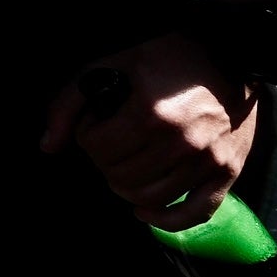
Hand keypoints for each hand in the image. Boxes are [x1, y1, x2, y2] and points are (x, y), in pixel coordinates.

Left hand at [42, 30, 261, 227]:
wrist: (229, 57)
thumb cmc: (165, 56)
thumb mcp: (110, 64)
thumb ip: (70, 103)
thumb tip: (47, 147)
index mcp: (151, 113)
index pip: (97, 148)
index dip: (86, 135)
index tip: (95, 122)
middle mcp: (182, 142)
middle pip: (120, 176)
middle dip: (104, 160)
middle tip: (110, 141)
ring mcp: (208, 160)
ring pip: (150, 197)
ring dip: (127, 185)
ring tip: (126, 162)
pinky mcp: (228, 172)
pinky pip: (196, 213)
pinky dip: (167, 220)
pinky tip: (145, 212)